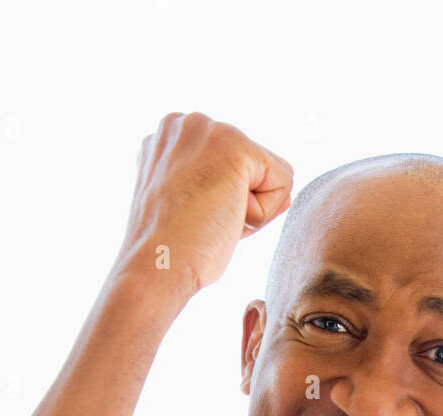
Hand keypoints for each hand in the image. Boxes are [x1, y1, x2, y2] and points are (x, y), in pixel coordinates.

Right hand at [110, 111, 292, 299]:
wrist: (156, 266)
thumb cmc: (172, 251)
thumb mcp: (193, 206)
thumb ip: (225, 184)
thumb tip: (287, 186)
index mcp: (170, 137)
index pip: (232, 165)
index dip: (226, 202)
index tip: (193, 217)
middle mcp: (186, 123)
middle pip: (253, 166)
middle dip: (240, 203)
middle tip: (202, 221)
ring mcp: (209, 129)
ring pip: (269, 174)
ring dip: (251, 209)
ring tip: (211, 218)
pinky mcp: (235, 146)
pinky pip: (283, 183)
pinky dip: (264, 213)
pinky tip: (226, 217)